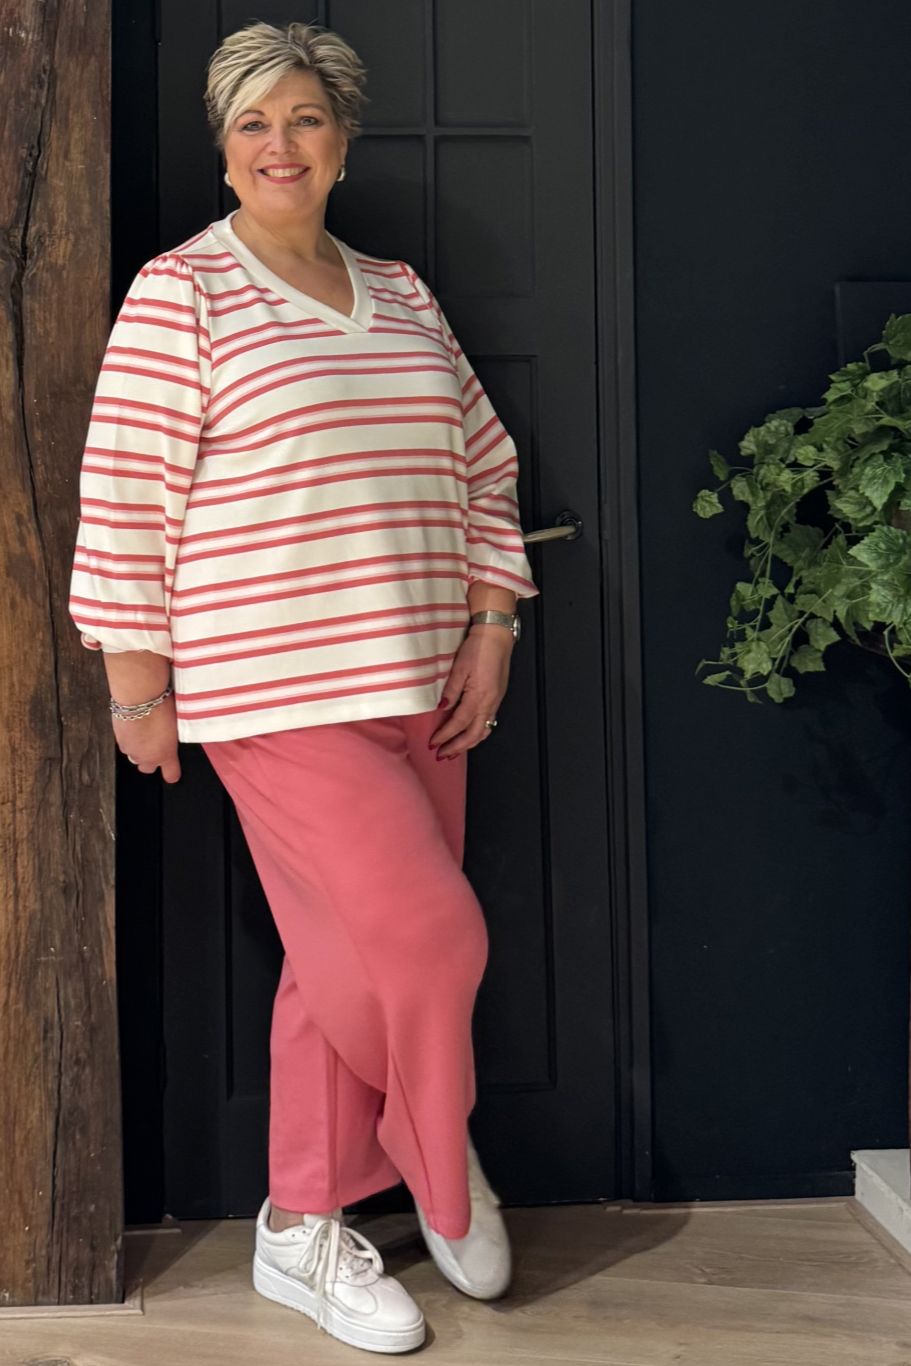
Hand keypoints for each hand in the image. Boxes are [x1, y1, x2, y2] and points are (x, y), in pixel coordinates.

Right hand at [113, 694, 181, 782]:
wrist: (139, 697)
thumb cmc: (161, 707)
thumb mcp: (177, 724)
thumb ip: (173, 737)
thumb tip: (173, 736)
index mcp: (165, 755)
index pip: (171, 774)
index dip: (172, 773)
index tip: (173, 771)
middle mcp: (146, 757)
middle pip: (148, 768)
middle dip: (151, 759)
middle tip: (156, 744)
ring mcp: (130, 749)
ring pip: (134, 756)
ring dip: (139, 748)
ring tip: (145, 732)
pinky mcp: (119, 740)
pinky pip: (125, 744)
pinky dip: (129, 738)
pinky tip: (135, 725)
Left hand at [429, 626, 513, 758]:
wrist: (497, 636)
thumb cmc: (478, 648)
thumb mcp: (460, 668)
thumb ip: (451, 690)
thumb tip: (442, 708)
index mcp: (479, 697)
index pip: (459, 723)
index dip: (445, 735)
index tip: (433, 743)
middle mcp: (490, 703)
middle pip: (473, 734)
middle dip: (457, 747)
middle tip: (442, 755)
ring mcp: (495, 701)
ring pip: (483, 731)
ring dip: (468, 744)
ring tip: (455, 751)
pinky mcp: (497, 697)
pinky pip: (488, 722)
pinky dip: (477, 733)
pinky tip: (470, 734)